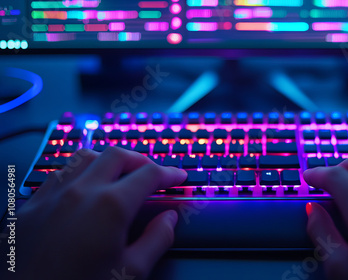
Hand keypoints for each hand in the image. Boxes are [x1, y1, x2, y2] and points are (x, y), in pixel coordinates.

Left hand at [14, 147, 186, 279]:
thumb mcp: (130, 273)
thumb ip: (156, 240)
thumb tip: (169, 219)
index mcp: (110, 206)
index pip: (148, 174)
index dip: (169, 173)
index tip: (177, 177)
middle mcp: (80, 192)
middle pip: (117, 156)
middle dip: (140, 160)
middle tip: (152, 173)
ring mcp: (51, 197)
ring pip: (84, 158)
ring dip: (107, 160)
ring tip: (118, 174)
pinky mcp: (29, 208)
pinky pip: (57, 175)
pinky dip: (78, 173)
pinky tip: (82, 188)